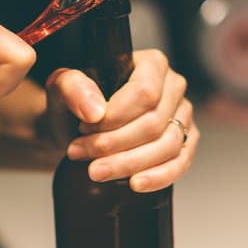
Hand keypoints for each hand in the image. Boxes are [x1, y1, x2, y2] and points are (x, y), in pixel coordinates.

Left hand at [47, 49, 196, 192]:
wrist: (77, 128)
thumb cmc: (75, 104)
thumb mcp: (61, 88)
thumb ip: (72, 87)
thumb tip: (95, 111)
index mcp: (151, 63)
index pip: (144, 93)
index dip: (115, 117)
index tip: (84, 128)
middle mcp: (174, 86)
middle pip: (154, 123)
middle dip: (114, 144)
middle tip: (80, 154)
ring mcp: (182, 115)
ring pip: (167, 146)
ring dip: (129, 163)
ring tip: (96, 171)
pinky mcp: (185, 142)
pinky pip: (180, 163)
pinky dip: (158, 177)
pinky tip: (135, 184)